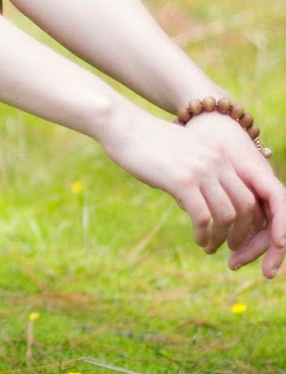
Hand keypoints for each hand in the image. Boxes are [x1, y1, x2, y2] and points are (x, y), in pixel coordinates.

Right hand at [100, 106, 285, 278]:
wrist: (124, 126)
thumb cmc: (146, 143)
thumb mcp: (181, 157)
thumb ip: (194, 178)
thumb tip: (193, 207)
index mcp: (219, 155)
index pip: (248, 190)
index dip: (247, 216)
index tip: (235, 231)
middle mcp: (216, 161)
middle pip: (245, 204)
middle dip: (240, 231)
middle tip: (228, 245)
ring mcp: (201, 171)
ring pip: (227, 214)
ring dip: (221, 237)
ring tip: (210, 247)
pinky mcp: (182, 181)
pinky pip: (203, 216)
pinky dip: (203, 234)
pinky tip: (198, 239)